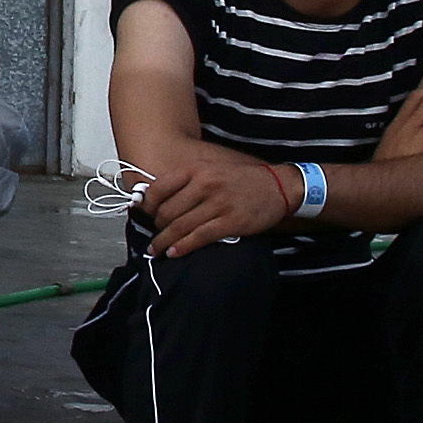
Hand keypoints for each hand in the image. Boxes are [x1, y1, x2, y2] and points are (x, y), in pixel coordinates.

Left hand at [134, 143, 299, 257]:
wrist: (278, 186)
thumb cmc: (242, 180)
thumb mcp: (212, 169)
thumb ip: (187, 181)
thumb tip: (158, 198)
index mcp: (196, 169)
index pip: (158, 188)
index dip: (146, 206)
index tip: (143, 214)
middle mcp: (205, 184)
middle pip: (167, 211)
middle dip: (157, 227)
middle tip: (155, 234)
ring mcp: (218, 204)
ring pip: (180, 227)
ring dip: (164, 242)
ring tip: (157, 250)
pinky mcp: (231, 222)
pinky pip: (199, 238)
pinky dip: (182, 248)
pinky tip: (174, 253)